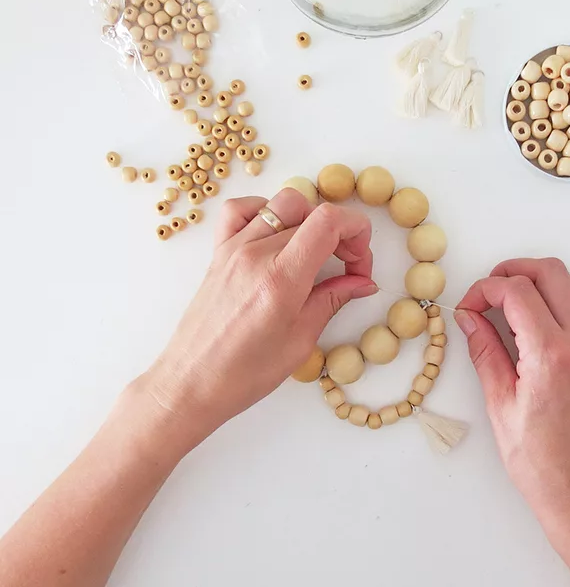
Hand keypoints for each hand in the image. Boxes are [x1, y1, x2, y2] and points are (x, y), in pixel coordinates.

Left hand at [138, 189, 376, 452]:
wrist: (191, 383)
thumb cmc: (243, 373)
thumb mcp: (300, 341)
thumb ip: (333, 301)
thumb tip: (361, 282)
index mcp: (281, 278)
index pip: (329, 221)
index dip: (357, 232)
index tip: (360, 263)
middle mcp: (256, 254)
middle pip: (312, 213)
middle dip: (341, 237)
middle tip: (346, 269)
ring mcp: (233, 249)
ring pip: (282, 204)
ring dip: (309, 220)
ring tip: (314, 252)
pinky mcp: (219, 253)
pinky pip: (241, 210)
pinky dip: (265, 211)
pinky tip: (276, 236)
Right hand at [455, 258, 569, 556]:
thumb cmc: (537, 456)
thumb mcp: (499, 401)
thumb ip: (484, 349)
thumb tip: (468, 316)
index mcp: (551, 354)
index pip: (516, 291)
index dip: (484, 289)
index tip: (469, 306)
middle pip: (550, 272)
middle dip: (512, 271)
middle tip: (489, 291)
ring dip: (541, 281)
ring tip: (513, 302)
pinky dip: (563, 300)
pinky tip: (540, 320)